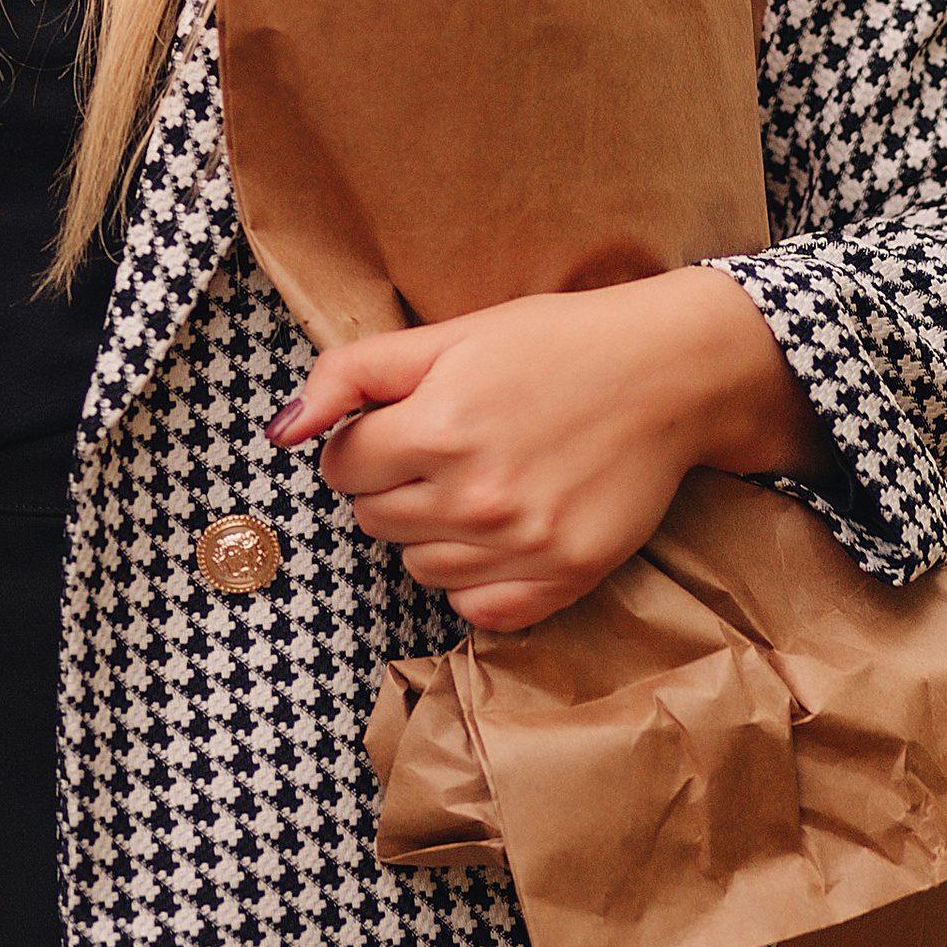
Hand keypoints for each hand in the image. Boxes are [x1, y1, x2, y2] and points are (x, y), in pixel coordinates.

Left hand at [268, 270, 827, 633]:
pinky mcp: (566, 578)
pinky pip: (476, 611)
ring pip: (417, 568)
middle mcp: (476, 496)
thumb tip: (279, 431)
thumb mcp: (448, 335)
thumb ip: (351, 375)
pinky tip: (499, 531)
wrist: (667, 374)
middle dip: (390, 485)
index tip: (399, 423)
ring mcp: (524, 546)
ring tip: (473, 483)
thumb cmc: (554, 344)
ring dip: (428, 532)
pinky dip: (474, 579)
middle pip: (373, 520)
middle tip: (439, 448)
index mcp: (439, 427)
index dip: (362, 442)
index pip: (341, 467)